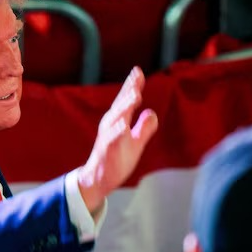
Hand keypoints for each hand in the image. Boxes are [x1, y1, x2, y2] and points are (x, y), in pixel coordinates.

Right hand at [78, 66, 157, 212]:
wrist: (99, 180)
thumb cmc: (116, 159)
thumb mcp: (135, 143)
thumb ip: (144, 128)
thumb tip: (151, 112)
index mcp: (118, 121)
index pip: (126, 100)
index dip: (132, 85)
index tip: (138, 71)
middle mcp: (111, 125)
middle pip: (121, 104)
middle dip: (129, 89)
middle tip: (136, 75)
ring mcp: (108, 137)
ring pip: (117, 118)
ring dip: (125, 106)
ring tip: (135, 95)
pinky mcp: (107, 151)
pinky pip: (112, 140)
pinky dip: (117, 131)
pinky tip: (123, 125)